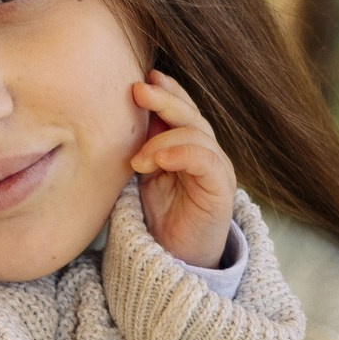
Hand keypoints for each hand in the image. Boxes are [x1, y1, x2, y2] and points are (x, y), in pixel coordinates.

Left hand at [129, 71, 235, 267]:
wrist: (174, 260)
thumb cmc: (158, 218)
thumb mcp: (143, 176)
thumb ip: (140, 147)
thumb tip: (117, 117)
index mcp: (187, 146)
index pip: (181, 109)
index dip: (165, 91)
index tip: (141, 79)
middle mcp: (205, 152)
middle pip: (190, 115)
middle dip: (164, 99)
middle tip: (138, 90)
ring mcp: (216, 168)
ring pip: (196, 133)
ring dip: (162, 139)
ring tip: (138, 160)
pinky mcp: (221, 188)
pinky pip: (206, 160)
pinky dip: (182, 153)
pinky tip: (159, 160)